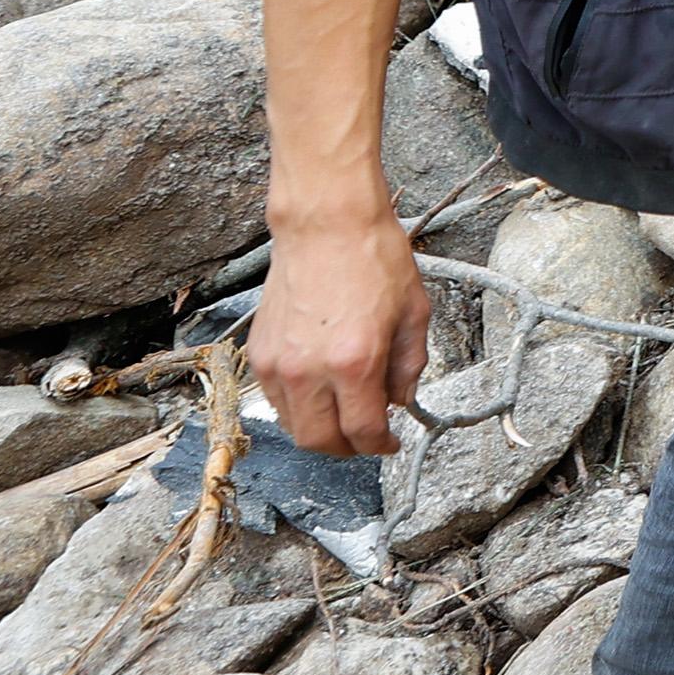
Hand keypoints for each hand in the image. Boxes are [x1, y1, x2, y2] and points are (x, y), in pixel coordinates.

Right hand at [250, 212, 434, 456]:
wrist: (326, 225)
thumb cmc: (373, 259)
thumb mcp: (414, 314)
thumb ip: (409, 366)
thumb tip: (401, 401)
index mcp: (355, 362)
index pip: (363, 432)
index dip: (381, 446)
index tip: (390, 442)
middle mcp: (310, 370)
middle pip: (321, 442)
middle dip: (348, 449)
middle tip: (367, 438)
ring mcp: (278, 364)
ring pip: (293, 427)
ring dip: (321, 431)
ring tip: (344, 415)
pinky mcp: (259, 353)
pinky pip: (276, 400)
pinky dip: (299, 407)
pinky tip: (320, 391)